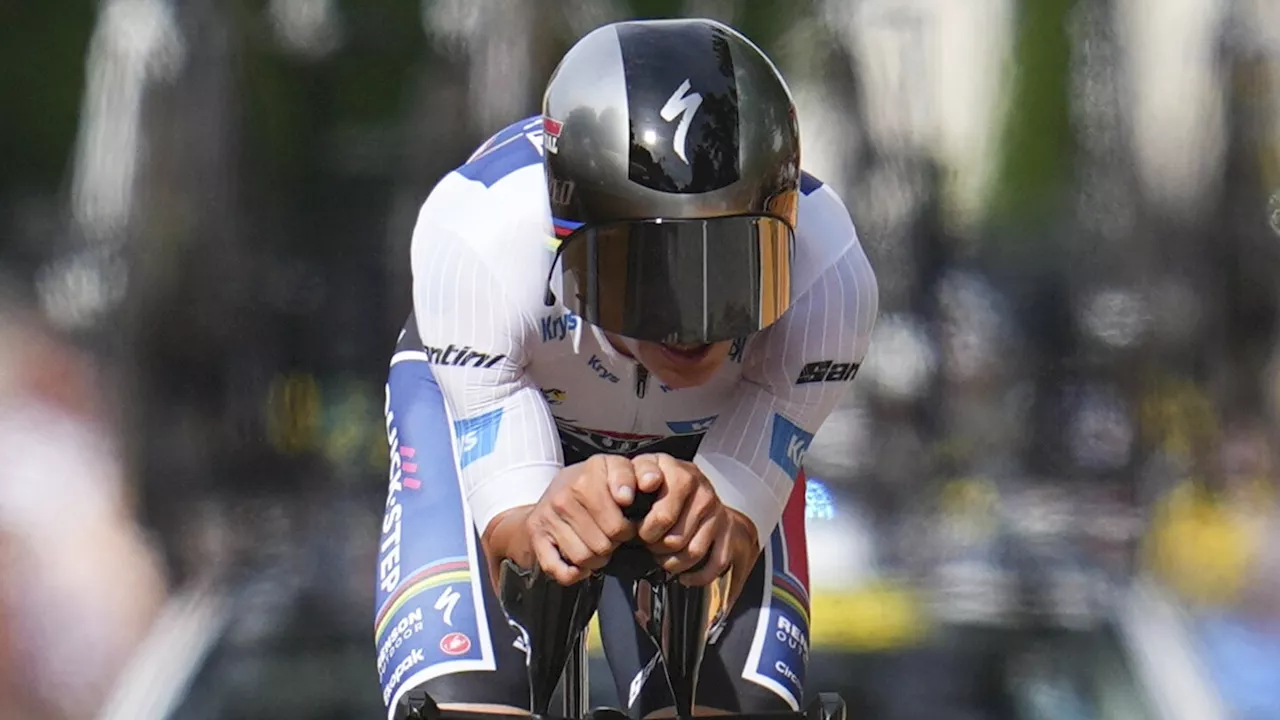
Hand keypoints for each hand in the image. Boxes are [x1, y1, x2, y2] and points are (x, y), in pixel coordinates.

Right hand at [482, 455, 638, 585]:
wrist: (556, 488)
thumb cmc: (594, 482)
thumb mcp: (616, 467)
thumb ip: (631, 475)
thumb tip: (626, 496)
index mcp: (586, 478)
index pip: (617, 525)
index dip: (628, 530)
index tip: (627, 524)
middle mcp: (563, 498)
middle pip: (602, 544)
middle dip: (613, 544)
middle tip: (612, 535)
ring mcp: (548, 519)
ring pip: (583, 558)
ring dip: (597, 559)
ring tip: (598, 544)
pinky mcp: (536, 537)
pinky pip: (558, 569)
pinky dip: (573, 573)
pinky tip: (581, 565)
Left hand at [629, 453, 759, 588]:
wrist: (693, 485)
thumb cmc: (660, 483)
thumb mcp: (642, 472)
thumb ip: (628, 480)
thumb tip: (624, 498)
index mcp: (678, 472)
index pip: (663, 514)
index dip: (646, 528)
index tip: (639, 532)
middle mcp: (701, 489)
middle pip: (674, 537)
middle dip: (655, 546)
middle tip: (648, 542)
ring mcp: (716, 510)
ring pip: (693, 552)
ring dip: (672, 562)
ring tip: (661, 554)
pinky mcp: (728, 530)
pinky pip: (715, 563)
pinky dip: (696, 575)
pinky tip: (683, 574)